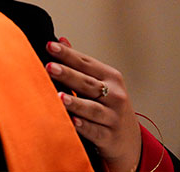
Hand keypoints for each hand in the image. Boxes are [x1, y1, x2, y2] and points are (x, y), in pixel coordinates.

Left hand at [45, 38, 141, 171]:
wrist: (130, 139)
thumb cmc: (108, 105)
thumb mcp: (100, 82)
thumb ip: (80, 63)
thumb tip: (61, 40)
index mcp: (110, 78)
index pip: (86, 63)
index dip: (67, 54)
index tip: (49, 46)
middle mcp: (114, 96)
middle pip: (88, 83)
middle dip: (68, 75)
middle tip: (50, 67)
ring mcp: (113, 117)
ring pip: (92, 108)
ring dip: (75, 102)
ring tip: (59, 97)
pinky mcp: (109, 137)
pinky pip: (94, 131)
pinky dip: (84, 127)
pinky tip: (73, 121)